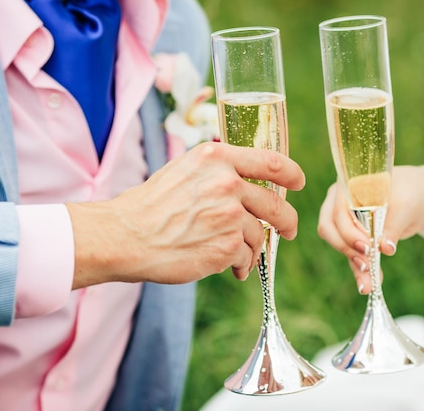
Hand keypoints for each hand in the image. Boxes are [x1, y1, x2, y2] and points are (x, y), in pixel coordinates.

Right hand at [67, 142, 304, 288]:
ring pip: (259, 234)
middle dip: (286, 221)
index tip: (298, 182)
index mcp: (217, 158)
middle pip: (275, 205)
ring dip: (252, 248)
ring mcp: (229, 215)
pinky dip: (241, 264)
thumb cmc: (151, 205)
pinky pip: (246, 256)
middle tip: (288, 229)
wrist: (125, 236)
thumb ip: (218, 172)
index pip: (272, 162)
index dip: (292, 174)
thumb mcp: (185, 170)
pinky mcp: (227, 245)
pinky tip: (228, 266)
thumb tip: (249, 184)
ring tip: (234, 255)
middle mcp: (227, 183)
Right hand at [317, 165, 423, 293]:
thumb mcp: (407, 206)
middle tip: (367, 264)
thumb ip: (394, 225)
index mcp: (347, 185)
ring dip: (353, 264)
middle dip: (347, 248)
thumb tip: (386, 248)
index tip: (367, 246)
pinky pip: (352, 255)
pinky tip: (367, 285)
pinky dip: (360, 270)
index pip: (337, 210)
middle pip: (329, 228)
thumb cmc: (411, 192)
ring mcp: (343, 220)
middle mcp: (338, 202)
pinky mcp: (353, 238)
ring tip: (367, 285)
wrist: (419, 198)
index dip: (348, 230)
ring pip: (339, 245)